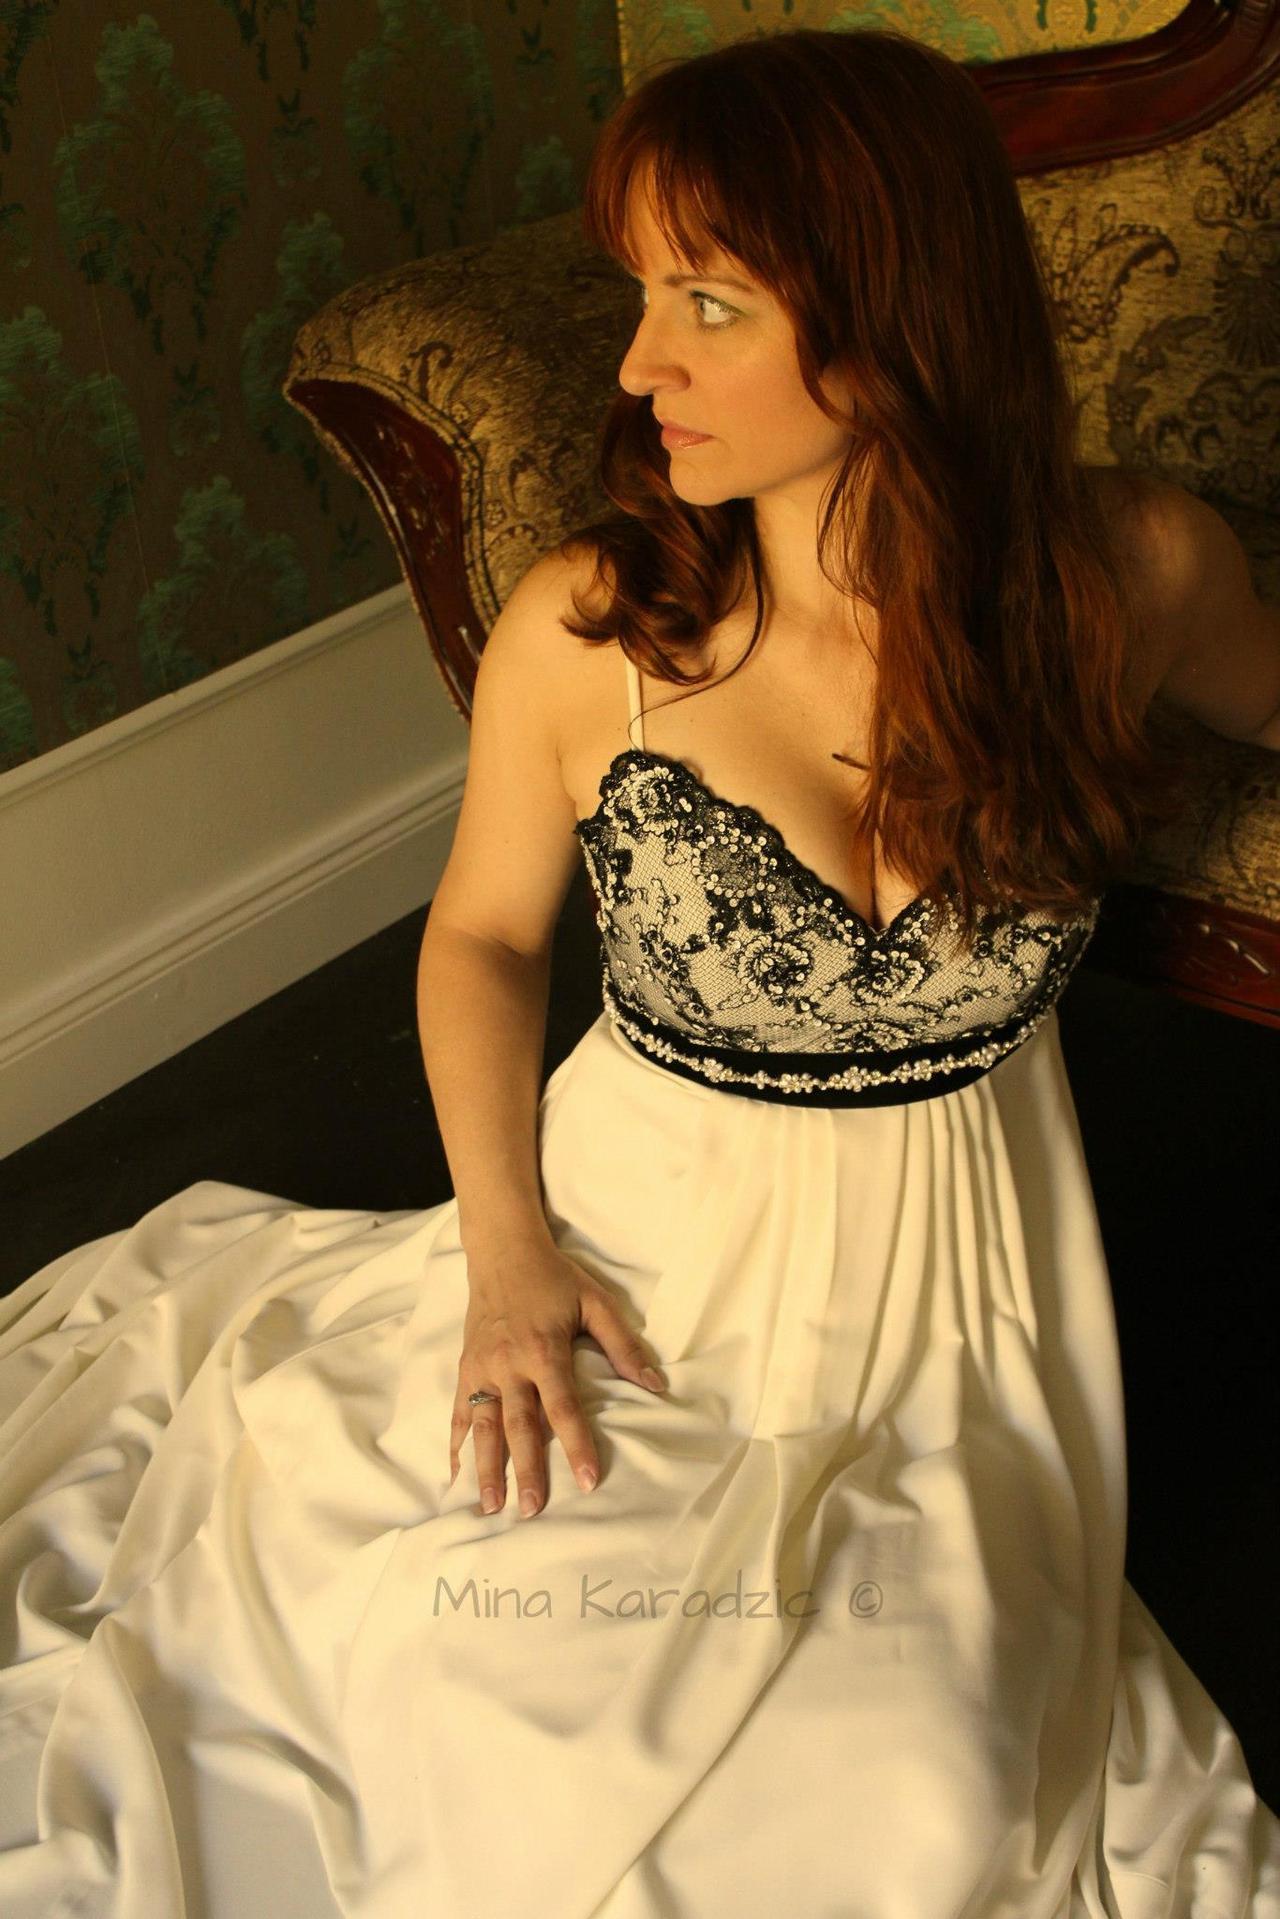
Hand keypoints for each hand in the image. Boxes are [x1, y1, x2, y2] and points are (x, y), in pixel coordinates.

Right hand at [449, 1239, 665, 1517]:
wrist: (503, 1251)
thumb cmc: (554, 1278)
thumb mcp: (596, 1302)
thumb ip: (623, 1346)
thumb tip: (656, 1384)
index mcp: (544, 1350)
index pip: (563, 1407)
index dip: (577, 1445)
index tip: (588, 1481)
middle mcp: (509, 1364)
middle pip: (519, 1426)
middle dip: (526, 1470)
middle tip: (532, 1510)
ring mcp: (482, 1368)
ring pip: (484, 1426)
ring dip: (487, 1468)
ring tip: (492, 1505)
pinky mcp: (465, 1367)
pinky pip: (458, 1411)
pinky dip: (455, 1443)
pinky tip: (456, 1473)